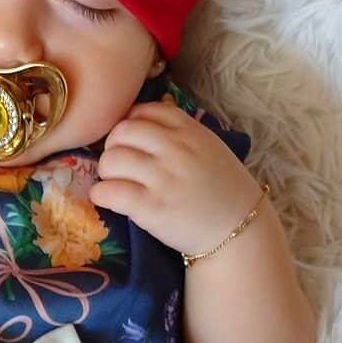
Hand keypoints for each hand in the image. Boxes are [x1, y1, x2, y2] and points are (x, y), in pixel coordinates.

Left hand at [89, 99, 261, 254]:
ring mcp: (163, 178)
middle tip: (118, 163)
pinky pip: (110, 191)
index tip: (129, 140)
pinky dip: (100, 194)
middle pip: (121, 132)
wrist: (241, 232)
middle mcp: (175, 150)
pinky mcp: (151, 207)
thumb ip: (178, 131)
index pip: (144, 110)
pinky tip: (106, 198)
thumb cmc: (222, 190)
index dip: (130, 123)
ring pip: (111, 160)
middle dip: (112, 146)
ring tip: (114, 181)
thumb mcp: (208, 147)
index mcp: (189, 131)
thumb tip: (138, 117)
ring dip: (106, 171)